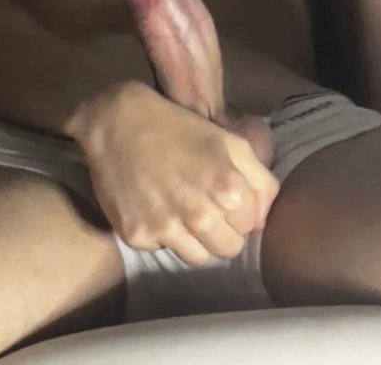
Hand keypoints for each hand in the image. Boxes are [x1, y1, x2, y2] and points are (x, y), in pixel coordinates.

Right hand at [69, 81, 278, 265]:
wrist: (118, 121)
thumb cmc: (179, 128)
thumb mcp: (230, 143)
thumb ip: (260, 182)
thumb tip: (263, 223)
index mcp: (228, 190)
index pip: (249, 227)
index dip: (237, 210)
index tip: (220, 194)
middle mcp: (200, 216)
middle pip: (228, 249)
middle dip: (221, 229)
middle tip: (203, 204)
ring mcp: (167, 229)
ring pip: (199, 258)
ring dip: (195, 238)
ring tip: (181, 208)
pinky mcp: (138, 236)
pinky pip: (163, 249)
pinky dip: (162, 233)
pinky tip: (155, 205)